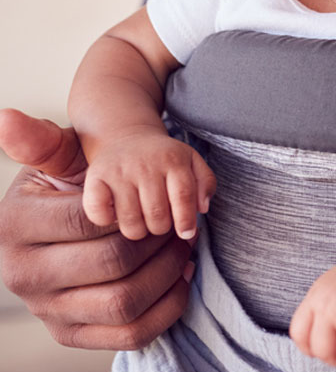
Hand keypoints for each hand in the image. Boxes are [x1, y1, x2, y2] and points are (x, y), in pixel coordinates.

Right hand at [0, 109, 194, 349]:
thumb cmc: (75, 182)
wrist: (76, 220)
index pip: (90, 222)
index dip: (136, 210)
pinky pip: (129, 335)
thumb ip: (42, 140)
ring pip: (123, 302)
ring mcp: (46, 311)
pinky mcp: (72, 335)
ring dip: (167, 273)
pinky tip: (180, 278)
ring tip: (184, 247)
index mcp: (15, 226)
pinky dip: (166, 308)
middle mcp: (22, 275)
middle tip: (182, 225)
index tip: (159, 199)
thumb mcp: (60, 156)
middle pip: (111, 263)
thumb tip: (7, 118)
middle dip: (158, 241)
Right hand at [83, 132, 215, 239]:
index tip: (186, 234)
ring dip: (138, 230)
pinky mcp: (94, 178)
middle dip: (161, 228)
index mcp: (173, 159)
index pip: (183, 196)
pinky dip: (106, 221)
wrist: (126, 138)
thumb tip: (203, 208)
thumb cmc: (163, 159)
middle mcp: (145, 163)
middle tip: (159, 223)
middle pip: (157, 215)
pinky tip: (114, 215)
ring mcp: (118, 171)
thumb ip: (205, 182)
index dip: (186, 221)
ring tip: (140, 220)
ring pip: (131, 221)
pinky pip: (99, 213)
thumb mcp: (191, 161)